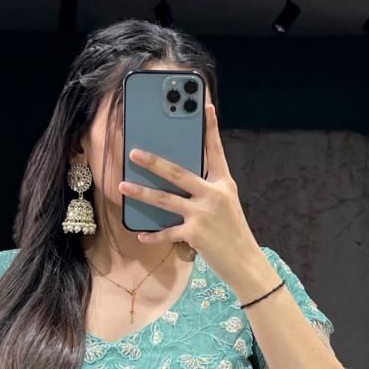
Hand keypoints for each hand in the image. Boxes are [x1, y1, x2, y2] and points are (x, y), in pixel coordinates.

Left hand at [117, 101, 259, 283]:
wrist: (245, 262)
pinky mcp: (194, 234)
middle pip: (178, 173)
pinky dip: (153, 235)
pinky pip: (167, 232)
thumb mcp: (226, 205)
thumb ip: (207, 190)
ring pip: (165, 199)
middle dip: (154, 162)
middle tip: (134, 153)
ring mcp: (203, 214)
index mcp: (224, 184)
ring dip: (141, 193)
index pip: (216, 151)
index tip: (205, 106)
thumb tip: (178, 181)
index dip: (210, 128)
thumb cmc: (233, 232)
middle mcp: (213, 195)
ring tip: (122, 186)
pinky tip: (140, 235)